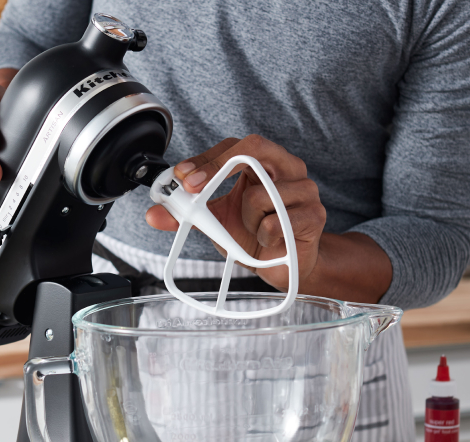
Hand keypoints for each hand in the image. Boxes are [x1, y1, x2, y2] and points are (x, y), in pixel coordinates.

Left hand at [145, 134, 325, 291]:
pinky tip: (268, 240)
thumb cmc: (256, 235)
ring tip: (254, 229)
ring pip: (259, 194)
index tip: (182, 178)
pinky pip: (275, 222)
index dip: (208, 158)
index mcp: (265, 163)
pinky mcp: (314, 214)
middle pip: (255, 148)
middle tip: (194, 190)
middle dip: (218, 168)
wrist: (287, 267)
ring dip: (246, 219)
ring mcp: (304, 190)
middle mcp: (287, 168)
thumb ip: (187, 215)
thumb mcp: (216, 223)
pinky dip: (262, 235)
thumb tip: (154, 214)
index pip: (235, 146)